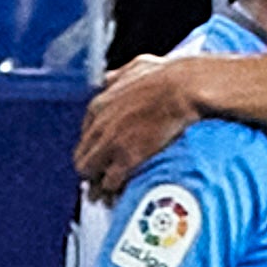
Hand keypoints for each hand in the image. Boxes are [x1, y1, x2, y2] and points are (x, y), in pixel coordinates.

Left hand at [76, 54, 206, 198]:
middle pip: (83, 158)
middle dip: (92, 171)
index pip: (85, 137)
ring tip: (104, 197)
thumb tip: (111, 79)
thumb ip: (119, 77)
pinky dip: (114, 191)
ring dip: (99, 186)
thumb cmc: (166, 76)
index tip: (102, 158)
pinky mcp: (126, 158)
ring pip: (91, 174)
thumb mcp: (136, 68)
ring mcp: (111, 143)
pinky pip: (111, 182)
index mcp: (98, 105)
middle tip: (100, 181)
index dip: (94, 149)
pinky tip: (118, 197)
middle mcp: (99, 126)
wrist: (183, 88)